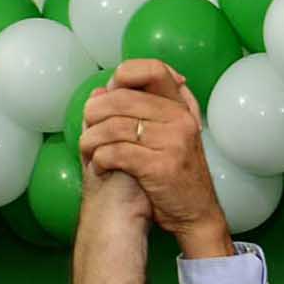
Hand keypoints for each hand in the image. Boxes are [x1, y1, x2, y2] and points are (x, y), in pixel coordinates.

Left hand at [81, 59, 233, 255]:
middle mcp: (180, 120)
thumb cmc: (176, 174)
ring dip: (92, 139)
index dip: (127, 73)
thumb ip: (146, 110)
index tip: (111, 89)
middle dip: (95, 111)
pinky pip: (116, 152)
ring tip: (88, 149)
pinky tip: (100, 165)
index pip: (154, 70)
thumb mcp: (171, 135)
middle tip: (87, 125)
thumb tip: (104, 88)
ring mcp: (173, 142)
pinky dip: (100, 158)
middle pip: (122, 99)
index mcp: (181, 108)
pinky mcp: (160, 166)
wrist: (196, 213)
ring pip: (114, 126)